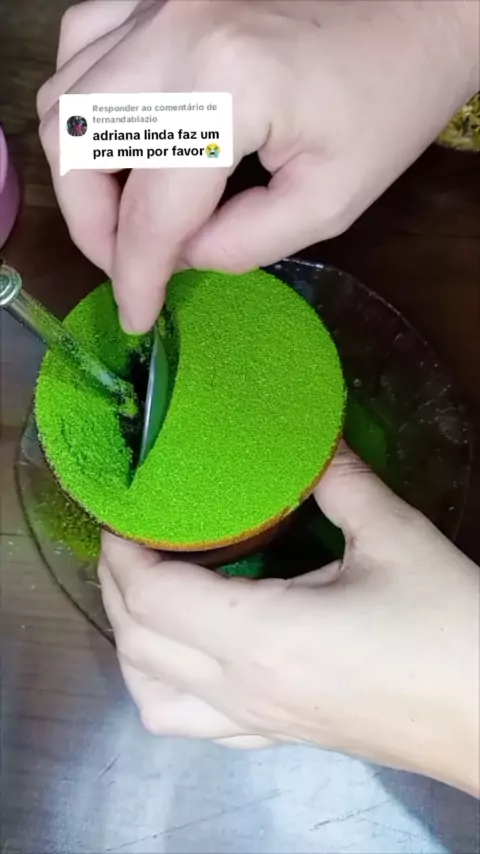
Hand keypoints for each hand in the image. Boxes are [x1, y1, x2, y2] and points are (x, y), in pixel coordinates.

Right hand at [37, 0, 478, 331]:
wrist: (417, 10)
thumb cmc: (390, 99)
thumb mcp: (330, 202)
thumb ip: (241, 244)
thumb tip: (178, 256)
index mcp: (226, 86)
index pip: (150, 211)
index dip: (135, 277)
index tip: (137, 317)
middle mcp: (174, 32)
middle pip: (77, 148)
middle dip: (93, 228)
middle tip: (130, 264)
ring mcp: (158, 1)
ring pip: (63, 98)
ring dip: (81, 171)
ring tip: (124, 212)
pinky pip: (81, 46)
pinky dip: (85, 104)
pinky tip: (121, 137)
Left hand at [99, 443, 479, 795]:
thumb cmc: (448, 628)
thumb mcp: (397, 538)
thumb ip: (341, 480)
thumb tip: (310, 434)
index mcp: (262, 637)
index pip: (151, 596)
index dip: (123, 551)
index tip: (126, 512)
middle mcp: (243, 688)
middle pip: (137, 643)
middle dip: (115, 584)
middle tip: (132, 536)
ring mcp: (257, 723)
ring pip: (151, 697)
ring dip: (133, 643)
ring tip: (149, 593)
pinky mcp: (278, 738)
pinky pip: (193, 726)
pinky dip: (166, 686)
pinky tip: (192, 652)